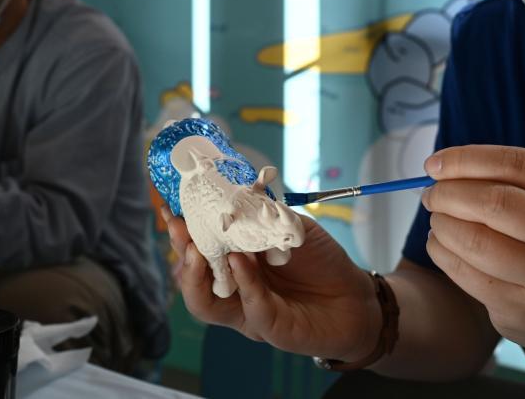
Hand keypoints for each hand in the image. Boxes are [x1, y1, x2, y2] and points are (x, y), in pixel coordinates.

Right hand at [163, 206, 381, 362]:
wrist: (354, 296)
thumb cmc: (319, 260)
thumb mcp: (291, 227)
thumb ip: (265, 216)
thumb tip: (237, 196)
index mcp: (233, 259)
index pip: (197, 246)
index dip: (181, 230)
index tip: (170, 208)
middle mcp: (232, 287)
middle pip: (191, 276)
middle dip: (181, 251)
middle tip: (179, 229)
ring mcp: (246, 310)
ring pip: (204, 304)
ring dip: (197, 276)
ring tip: (199, 252)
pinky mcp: (268, 327)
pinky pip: (249, 308)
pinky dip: (243, 283)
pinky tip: (242, 263)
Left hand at [421, 145, 524, 361]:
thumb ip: (501, 177)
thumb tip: (439, 169)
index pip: (516, 164)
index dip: (466, 160)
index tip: (433, 165)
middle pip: (496, 203)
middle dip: (449, 194)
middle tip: (431, 196)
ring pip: (478, 241)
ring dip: (442, 225)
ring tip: (437, 221)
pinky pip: (466, 273)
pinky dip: (441, 252)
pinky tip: (440, 244)